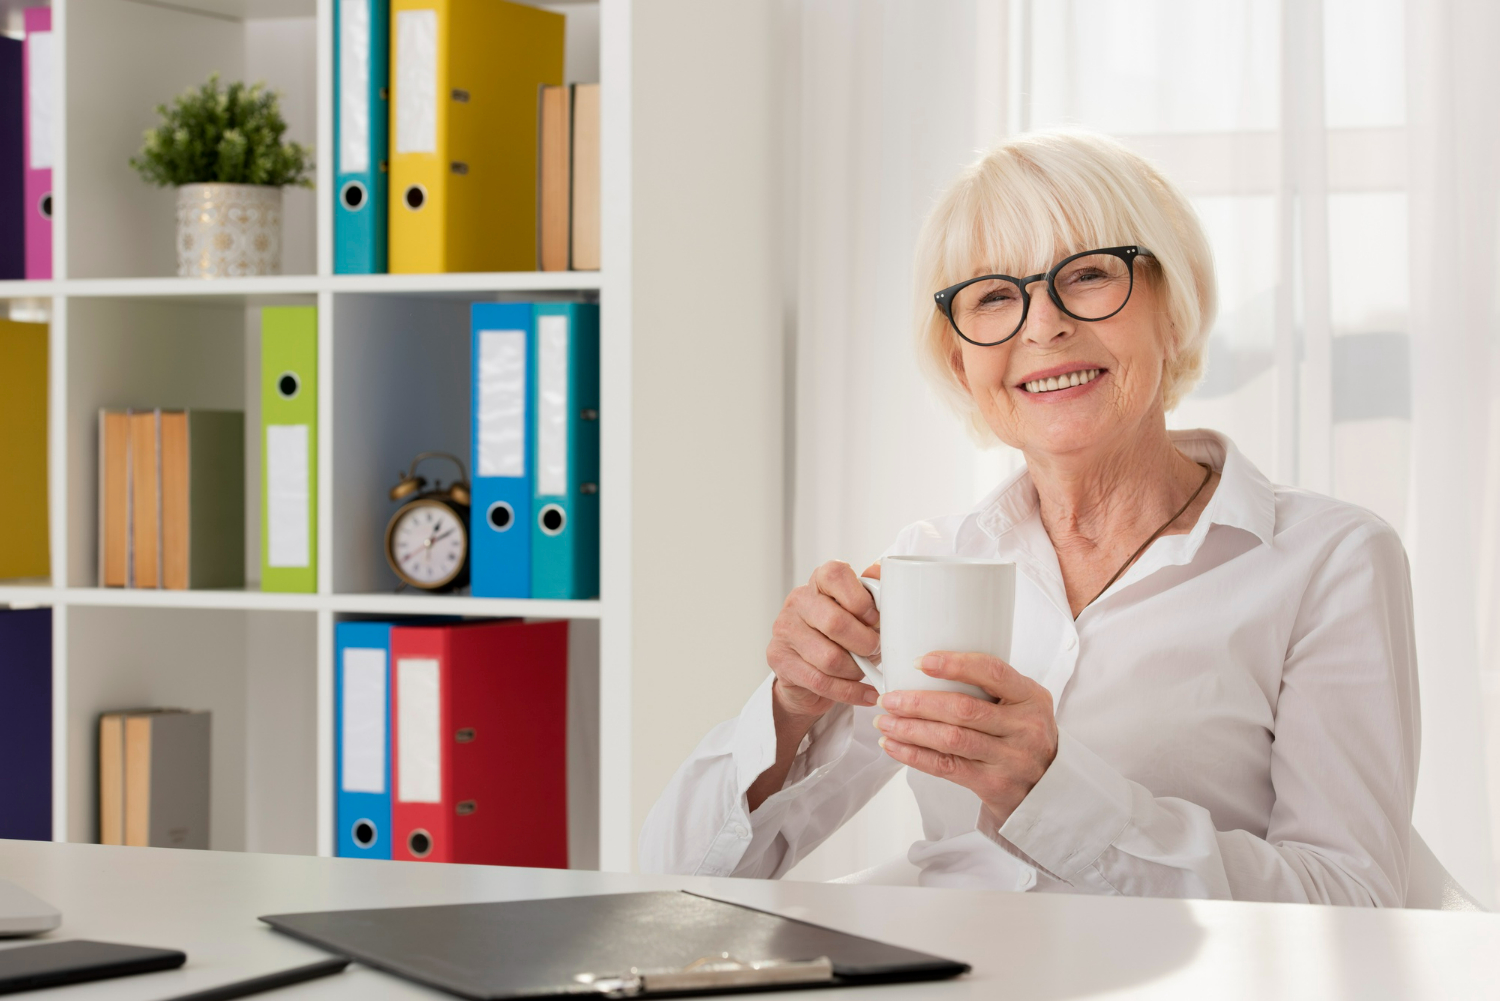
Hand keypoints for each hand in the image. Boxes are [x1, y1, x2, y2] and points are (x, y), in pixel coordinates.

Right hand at [765, 561, 882, 725]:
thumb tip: (882, 571)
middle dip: (864, 643)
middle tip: (876, 650)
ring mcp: (784, 629)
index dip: (861, 600)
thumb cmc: (843, 637)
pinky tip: (867, 694)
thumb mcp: (862, 615)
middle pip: (834, 622)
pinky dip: (850, 692)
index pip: (836, 574)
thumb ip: (874, 594)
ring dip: (856, 671)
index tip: (875, 619)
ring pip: (829, 658)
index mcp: (819, 581)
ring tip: (866, 672)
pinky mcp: (779, 659)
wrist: (811, 673)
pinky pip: (820, 681)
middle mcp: (798, 600)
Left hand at [873, 652, 1057, 825]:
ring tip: (885, 721)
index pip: (993, 672)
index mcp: (1031, 697)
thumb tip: (928, 667)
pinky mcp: (994, 785)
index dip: (954, 664)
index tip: (919, 662)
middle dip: (919, 702)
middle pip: (963, 709)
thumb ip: (991, 687)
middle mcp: (1024, 727)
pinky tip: (895, 745)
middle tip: (889, 698)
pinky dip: (915, 755)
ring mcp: (1011, 758)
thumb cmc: (1025, 736)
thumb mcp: (1024, 704)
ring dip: (911, 729)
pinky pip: (947, 767)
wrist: (1049, 788)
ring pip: (951, 739)